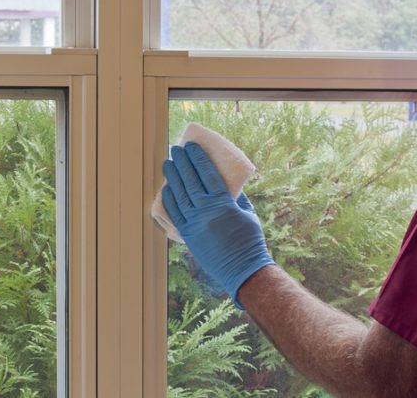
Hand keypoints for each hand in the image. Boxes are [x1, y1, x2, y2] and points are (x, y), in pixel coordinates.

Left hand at [162, 142, 274, 307]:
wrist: (242, 269)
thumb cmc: (250, 240)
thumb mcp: (248, 213)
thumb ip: (236, 197)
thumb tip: (227, 182)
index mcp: (223, 203)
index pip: (207, 174)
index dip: (198, 158)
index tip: (191, 147)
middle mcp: (206, 211)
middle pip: (190, 181)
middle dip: (182, 163)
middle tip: (176, 150)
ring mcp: (194, 223)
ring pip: (179, 195)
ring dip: (172, 177)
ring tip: (168, 164)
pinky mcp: (188, 235)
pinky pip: (175, 214)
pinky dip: (170, 200)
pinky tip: (166, 188)